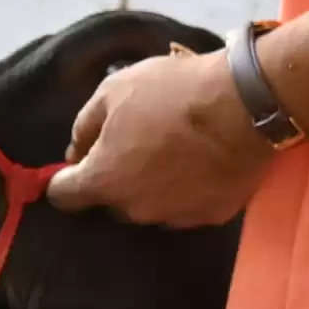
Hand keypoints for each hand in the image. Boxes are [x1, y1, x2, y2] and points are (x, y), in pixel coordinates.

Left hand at [44, 44, 273, 227]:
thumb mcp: (113, 90)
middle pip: (111, 201)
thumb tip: (75, 152)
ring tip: (172, 150)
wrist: (245, 105)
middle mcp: (135, 210)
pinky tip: (200, 163)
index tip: (76, 165)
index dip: (64, 179)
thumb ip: (85, 126)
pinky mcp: (211, 216)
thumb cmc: (171, 93)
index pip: (64, 197)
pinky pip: (186, 206)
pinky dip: (187, 190)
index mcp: (104, 181)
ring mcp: (175, 217)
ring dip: (152, 185)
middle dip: (115, 177)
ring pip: (150, 205)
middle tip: (135, 142)